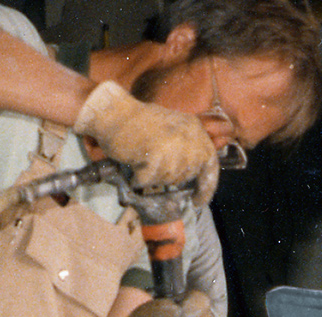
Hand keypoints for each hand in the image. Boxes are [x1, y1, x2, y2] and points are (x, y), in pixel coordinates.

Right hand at [74, 81, 219, 204]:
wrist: (112, 111)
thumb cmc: (137, 123)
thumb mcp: (172, 129)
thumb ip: (186, 150)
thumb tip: (191, 175)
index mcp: (195, 129)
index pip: (210, 164)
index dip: (206, 187)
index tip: (198, 201)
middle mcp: (189, 138)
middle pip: (186, 175)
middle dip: (170, 177)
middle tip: (154, 168)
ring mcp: (174, 147)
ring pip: (167, 179)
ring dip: (153, 176)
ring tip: (141, 157)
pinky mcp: (156, 156)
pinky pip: (149, 180)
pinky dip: (139, 177)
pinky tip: (134, 162)